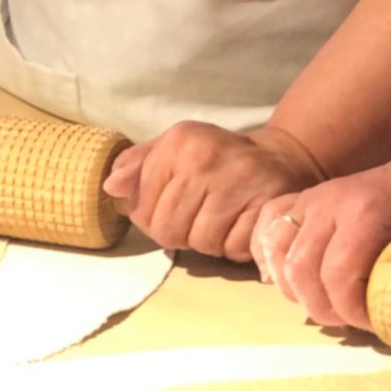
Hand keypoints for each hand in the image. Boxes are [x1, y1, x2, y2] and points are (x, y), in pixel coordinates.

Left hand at [103, 122, 324, 260]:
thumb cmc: (216, 158)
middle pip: (168, 230)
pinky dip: (234, 245)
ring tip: (222, 218)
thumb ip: (138, 166)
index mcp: (178, 141)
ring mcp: (237, 182)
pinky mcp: (265, 207)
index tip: (175, 204)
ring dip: (209, 240)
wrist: (278, 158)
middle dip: (181, 232)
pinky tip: (241, 223)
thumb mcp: (174, 150)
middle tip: (201, 214)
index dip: (153, 216)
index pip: (141, 208)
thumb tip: (111, 187)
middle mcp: (205, 158)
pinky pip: (232, 249)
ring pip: (200, 243)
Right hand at [252, 152, 390, 331]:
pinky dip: (267, 251)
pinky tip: (281, 276)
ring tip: (320, 301)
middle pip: (300, 268)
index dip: (350, 312)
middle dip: (322, 307)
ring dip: (292, 286)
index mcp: (366, 213)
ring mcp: (314, 195)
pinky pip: (268, 221)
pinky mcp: (306, 196)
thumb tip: (380, 330)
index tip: (373, 322)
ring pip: (277, 247)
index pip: (336, 276)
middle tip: (348, 320)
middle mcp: (332, 200)